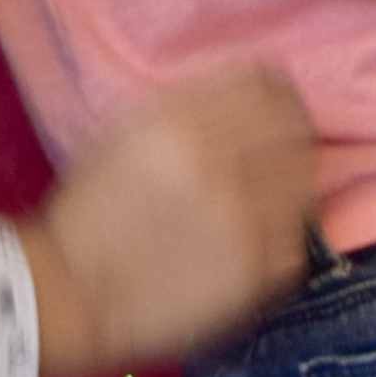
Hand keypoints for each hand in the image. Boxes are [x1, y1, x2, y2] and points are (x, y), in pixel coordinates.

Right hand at [22, 64, 313, 376]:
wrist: (71, 293)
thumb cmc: (92, 209)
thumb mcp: (124, 130)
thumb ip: (184, 101)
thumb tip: (243, 83)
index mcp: (182, 122)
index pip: (264, 83)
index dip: (275, 88)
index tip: (274, 101)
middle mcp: (217, 163)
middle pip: (294, 124)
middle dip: (293, 127)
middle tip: (285, 142)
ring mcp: (240, 220)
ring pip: (304, 178)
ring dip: (294, 178)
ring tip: (271, 189)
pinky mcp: (252, 273)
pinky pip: (298, 237)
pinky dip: (286, 230)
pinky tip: (260, 233)